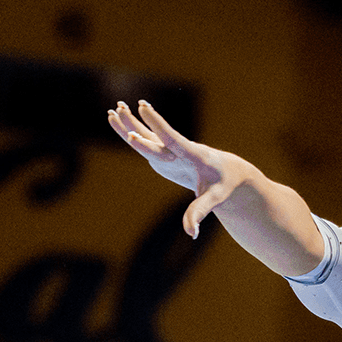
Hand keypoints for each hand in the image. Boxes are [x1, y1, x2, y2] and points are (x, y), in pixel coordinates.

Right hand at [107, 100, 256, 238]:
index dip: (159, 125)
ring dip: (131, 122)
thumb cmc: (223, 184)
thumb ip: (199, 212)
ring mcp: (170, 150)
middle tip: (124, 111)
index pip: (174, 139)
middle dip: (141, 125)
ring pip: (148, 135)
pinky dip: (132, 129)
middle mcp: (180, 149)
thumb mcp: (214, 198)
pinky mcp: (164, 153)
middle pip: (156, 137)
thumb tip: (191, 233)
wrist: (227, 171)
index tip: (145, 110)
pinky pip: (146, 139)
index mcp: (194, 154)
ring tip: (114, 108)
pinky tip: (117, 117)